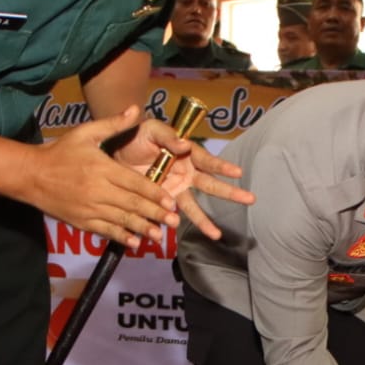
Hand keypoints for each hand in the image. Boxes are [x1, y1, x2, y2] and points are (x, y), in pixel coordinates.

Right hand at [21, 105, 183, 248]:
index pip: (135, 183)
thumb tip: (136, 108)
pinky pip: (105, 231)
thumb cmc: (60, 151)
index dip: (155, 194)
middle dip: (155, 214)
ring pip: (121, 220)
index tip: (171, 201)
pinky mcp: (81, 221)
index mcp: (103, 169)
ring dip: (142, 228)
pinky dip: (120, 237)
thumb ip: (113, 124)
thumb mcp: (85, 132)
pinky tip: (134, 243)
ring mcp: (90, 208)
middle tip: (174, 222)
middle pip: (132, 204)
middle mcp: (98, 191)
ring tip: (159, 235)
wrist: (31, 175)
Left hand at [112, 116, 255, 240]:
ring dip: (205, 221)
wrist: (114, 150)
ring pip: (193, 207)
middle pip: (210, 186)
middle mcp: (186, 173)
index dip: (222, 166)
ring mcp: (175, 189)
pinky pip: (169, 214)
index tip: (238, 172)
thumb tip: (185, 144)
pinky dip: (171, 224)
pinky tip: (176, 234)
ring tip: (216, 235)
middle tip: (250, 199)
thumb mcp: (152, 130)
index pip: (208, 161)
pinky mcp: (161, 201)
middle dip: (230, 193)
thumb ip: (167, 137)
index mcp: (187, 154)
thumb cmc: (138, 135)